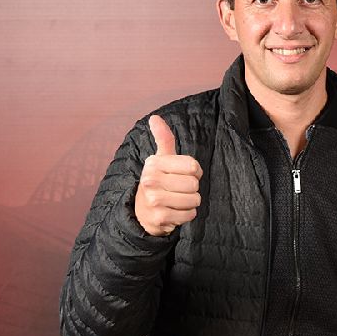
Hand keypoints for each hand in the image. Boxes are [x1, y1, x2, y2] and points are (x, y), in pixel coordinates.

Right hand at [134, 115, 201, 235]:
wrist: (142, 212)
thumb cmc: (158, 181)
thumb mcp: (161, 159)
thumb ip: (163, 138)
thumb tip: (155, 118)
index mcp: (154, 163)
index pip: (193, 166)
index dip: (195, 172)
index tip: (183, 174)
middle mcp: (151, 180)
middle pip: (194, 184)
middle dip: (192, 188)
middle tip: (179, 189)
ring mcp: (154, 200)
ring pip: (194, 199)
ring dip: (190, 202)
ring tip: (177, 200)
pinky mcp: (160, 218)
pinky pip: (190, 214)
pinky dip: (187, 214)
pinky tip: (174, 211)